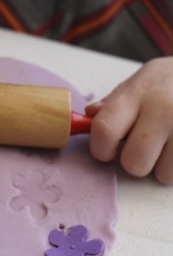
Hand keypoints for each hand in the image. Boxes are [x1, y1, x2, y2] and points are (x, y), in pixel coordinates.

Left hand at [86, 56, 172, 184]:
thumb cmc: (171, 81)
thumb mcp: (142, 82)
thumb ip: (116, 102)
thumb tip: (90, 114)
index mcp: (137, 93)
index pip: (104, 130)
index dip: (100, 148)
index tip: (107, 149)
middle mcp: (163, 108)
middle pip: (134, 162)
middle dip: (135, 161)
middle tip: (144, 147)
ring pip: (163, 174)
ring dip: (164, 167)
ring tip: (170, 143)